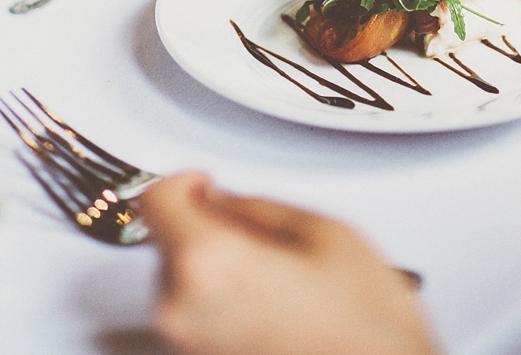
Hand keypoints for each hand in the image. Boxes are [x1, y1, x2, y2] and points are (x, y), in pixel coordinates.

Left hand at [140, 172, 440, 354]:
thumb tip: (226, 202)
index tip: (204, 181)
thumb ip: (258, 207)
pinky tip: (272, 308)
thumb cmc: (364, 328)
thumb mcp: (324, 233)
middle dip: (209, 229)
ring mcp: (186, 345)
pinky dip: (223, 303)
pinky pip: (196, 316)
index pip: (156, 199)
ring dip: (217, 268)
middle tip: (262, 235)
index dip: (183, 181)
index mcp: (209, 263)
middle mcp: (182, 309)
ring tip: (278, 279)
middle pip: (169, 241)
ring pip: (182, 281)